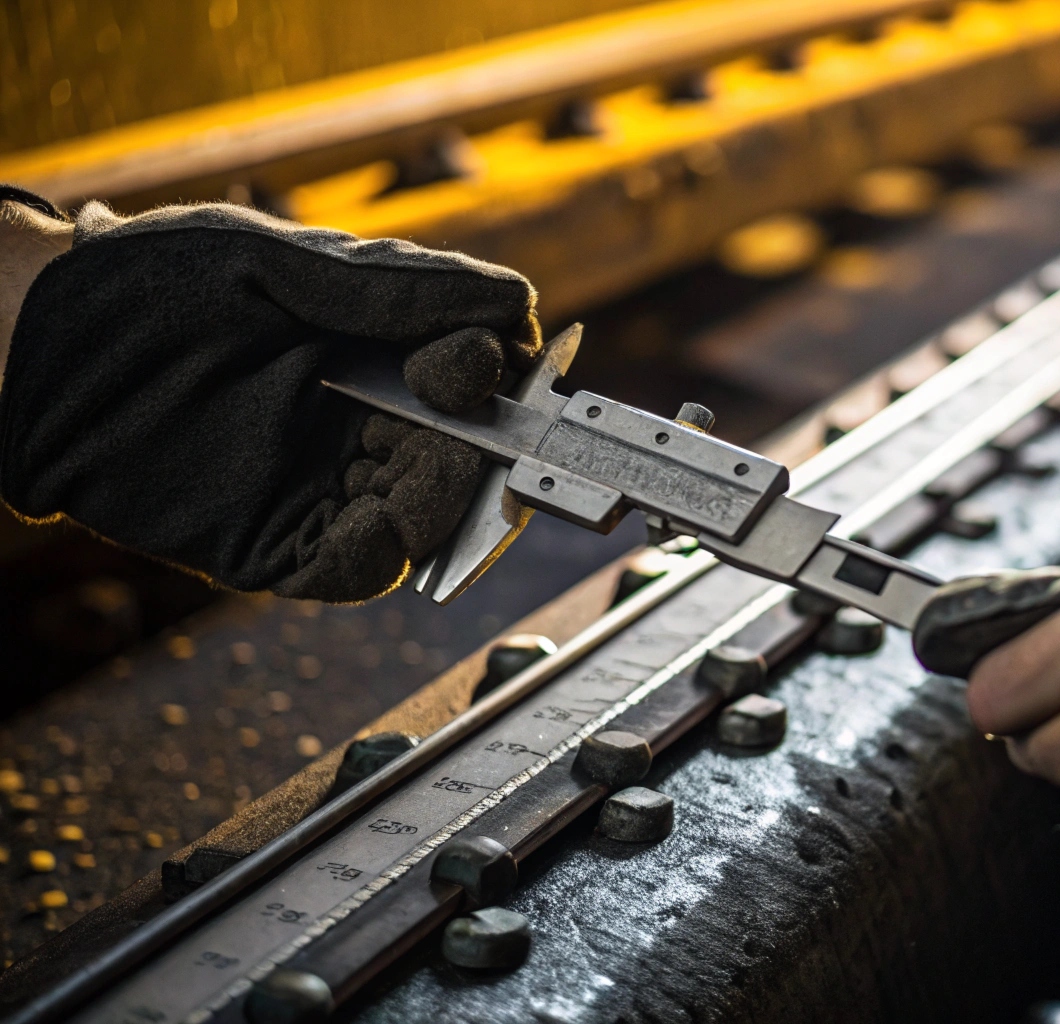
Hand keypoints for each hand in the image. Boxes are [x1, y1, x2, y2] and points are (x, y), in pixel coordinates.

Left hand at [0, 200, 540, 600]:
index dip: (488, 379)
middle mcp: (351, 421)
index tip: (482, 369)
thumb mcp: (285, 266)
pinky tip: (381, 537)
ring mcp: (312, 484)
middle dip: (479, 454)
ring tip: (428, 491)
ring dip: (440, 509)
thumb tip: (512, 304)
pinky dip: (375, 560)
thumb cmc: (149, 286)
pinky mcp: (269, 542)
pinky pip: (345, 567)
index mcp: (366, 354)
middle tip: (483, 448)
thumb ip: (397, 289)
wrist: (34, 352)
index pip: (464, 381)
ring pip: (415, 516)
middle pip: (455, 456)